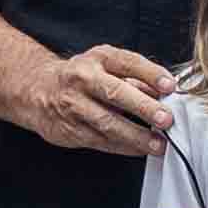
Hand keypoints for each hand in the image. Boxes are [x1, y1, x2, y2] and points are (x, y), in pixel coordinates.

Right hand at [32, 43, 177, 157]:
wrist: (37, 90)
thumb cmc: (81, 77)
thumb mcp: (106, 66)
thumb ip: (137, 78)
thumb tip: (167, 93)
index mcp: (98, 58)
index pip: (128, 62)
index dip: (150, 74)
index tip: (170, 86)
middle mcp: (83, 79)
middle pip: (116, 93)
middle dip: (144, 107)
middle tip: (166, 119)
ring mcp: (74, 105)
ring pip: (107, 123)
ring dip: (136, 136)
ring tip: (158, 144)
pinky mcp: (69, 129)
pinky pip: (100, 140)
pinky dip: (123, 147)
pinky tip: (139, 149)